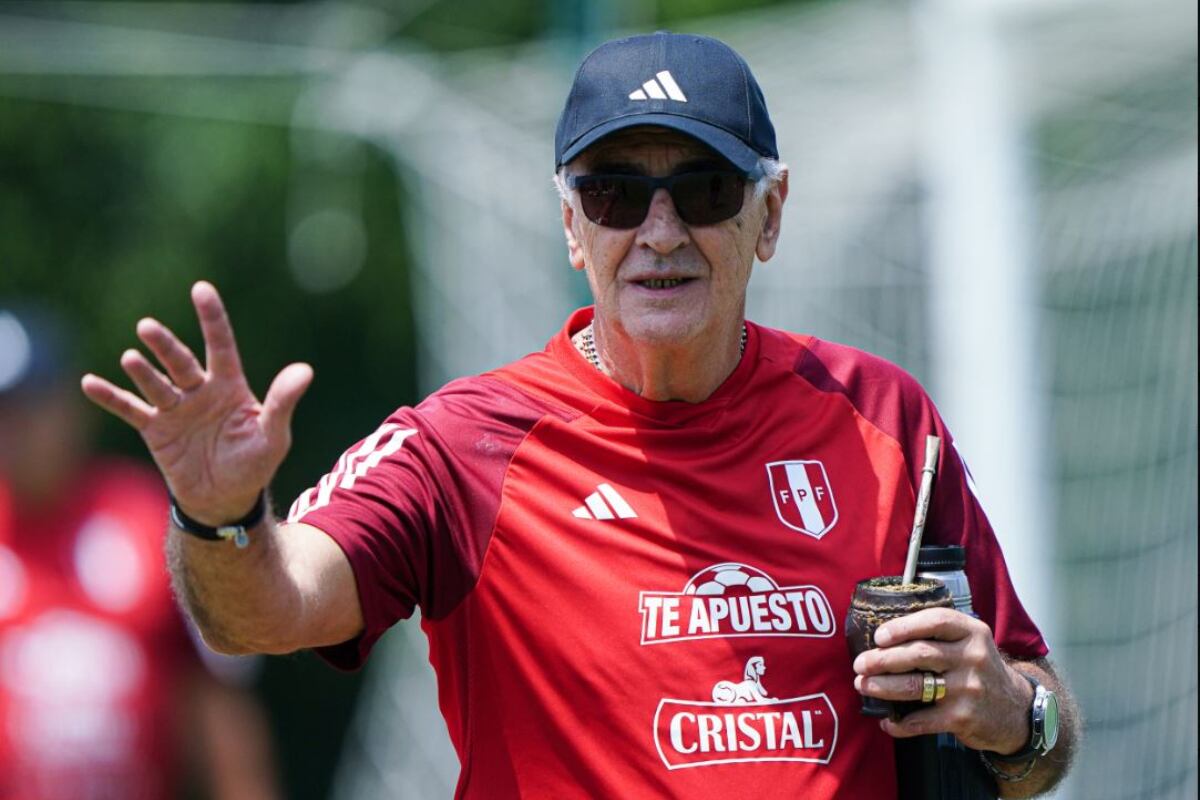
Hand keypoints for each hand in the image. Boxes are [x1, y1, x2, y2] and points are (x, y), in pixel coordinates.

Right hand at [81, 281, 311, 525]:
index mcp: (230, 386)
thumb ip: (282, 403)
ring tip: (131, 358)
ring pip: (156, 382)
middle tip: (148, 328)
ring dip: (143, 370)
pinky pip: (130, 409)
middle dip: (165, 345)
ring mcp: (175, 408)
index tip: (201, 289)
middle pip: (181, 361)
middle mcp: (200, 390)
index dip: (212, 318)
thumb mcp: (273, 435)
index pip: (221, 345)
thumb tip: (305, 370)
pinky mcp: (155, 430)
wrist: (225, 499)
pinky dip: (110, 397)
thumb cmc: (254, 464)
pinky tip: (90, 383)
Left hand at [851, 608, 1033, 753]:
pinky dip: (899, 723)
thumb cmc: (979, 670)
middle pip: (919, 654)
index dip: (903, 626)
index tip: (878, 636)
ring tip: (864, 686)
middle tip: (860, 664)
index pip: (935, 621)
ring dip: (883, 686)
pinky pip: (922, 720)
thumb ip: (938, 635)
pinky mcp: (963, 717)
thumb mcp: (970, 642)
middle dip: (882, 659)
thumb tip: (884, 637)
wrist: (1015, 711)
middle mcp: (972, 657)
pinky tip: (887, 721)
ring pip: (916, 685)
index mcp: (972, 632)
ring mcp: (968, 688)